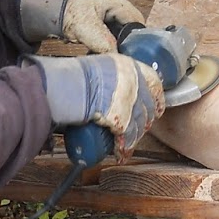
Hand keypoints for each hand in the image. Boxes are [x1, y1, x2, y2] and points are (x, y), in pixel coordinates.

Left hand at [19, 0, 144, 52]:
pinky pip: (109, 28)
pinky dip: (107, 39)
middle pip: (128, 24)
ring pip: (119, 28)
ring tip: (111, 53)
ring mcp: (105, 7)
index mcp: (113, 0)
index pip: (136, 19)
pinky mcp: (98, 15)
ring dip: (116, 41)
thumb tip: (118, 58)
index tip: (134, 52)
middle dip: (126, 40)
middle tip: (123, 54)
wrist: (46, 11)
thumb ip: (105, 44)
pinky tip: (101, 49)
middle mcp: (113, 1)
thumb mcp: (87, 30)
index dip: (137, 36)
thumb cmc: (67, 14)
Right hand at [29, 53, 165, 157]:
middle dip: (144, 121)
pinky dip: (123, 148)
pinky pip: (126, 137)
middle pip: (148, 107)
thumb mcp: (98, 66)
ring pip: (139, 124)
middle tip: (137, 129)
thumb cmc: (73, 77)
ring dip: (134, 137)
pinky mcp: (121, 119)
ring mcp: (128, 100)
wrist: (63, 86)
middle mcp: (132, 81)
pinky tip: (120, 153)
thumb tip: (114, 86)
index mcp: (128, 65)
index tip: (154, 109)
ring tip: (126, 144)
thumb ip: (111, 75)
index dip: (155, 99)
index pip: (154, 83)